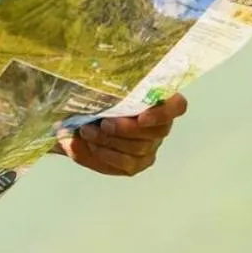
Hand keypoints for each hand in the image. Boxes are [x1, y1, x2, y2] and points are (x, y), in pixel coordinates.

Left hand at [58, 93, 188, 176]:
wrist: (74, 123)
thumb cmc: (91, 100)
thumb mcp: (96, 88)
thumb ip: (105, 88)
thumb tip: (101, 94)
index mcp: (156, 100)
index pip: (177, 106)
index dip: (163, 113)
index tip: (141, 117)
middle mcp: (158, 125)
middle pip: (158, 131)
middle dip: (128, 129)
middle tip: (103, 124)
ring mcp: (149, 146)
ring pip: (140, 148)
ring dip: (111, 140)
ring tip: (88, 131)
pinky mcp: (136, 163)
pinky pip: (128, 164)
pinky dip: (108, 155)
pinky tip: (93, 147)